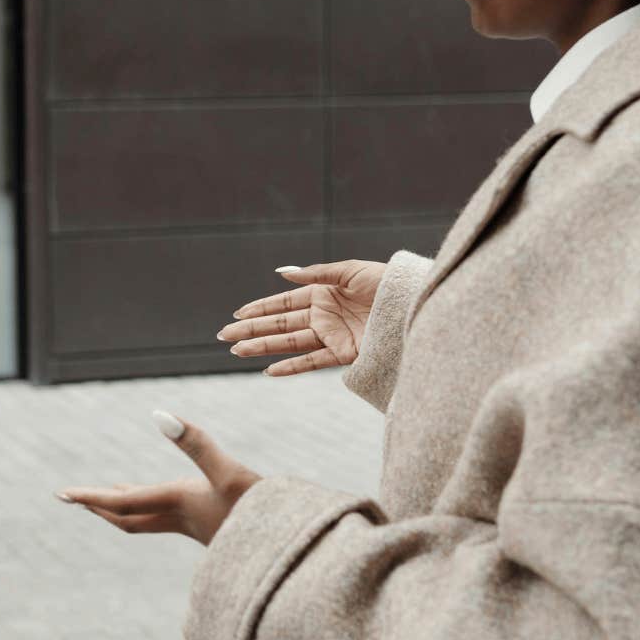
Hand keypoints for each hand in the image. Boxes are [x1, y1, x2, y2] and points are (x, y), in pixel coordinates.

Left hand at [57, 413, 259, 545]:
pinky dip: (152, 507)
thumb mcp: (229, 472)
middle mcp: (180, 518)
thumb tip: (159, 414)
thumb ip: (196, 443)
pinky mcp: (212, 527)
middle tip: (72, 498)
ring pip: (147, 519)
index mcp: (177, 503)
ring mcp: (196, 526)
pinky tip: (164, 499)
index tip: (61, 494)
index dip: (90, 497)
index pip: (121, 502)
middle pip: (126, 517)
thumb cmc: (263, 513)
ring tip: (109, 494)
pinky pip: (167, 519)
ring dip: (124, 507)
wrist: (290, 554)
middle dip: (99, 506)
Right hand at [217, 260, 385, 375]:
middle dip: (252, 329)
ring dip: (263, 347)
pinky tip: (270, 369)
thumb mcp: (351, 271)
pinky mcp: (344, 354)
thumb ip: (316, 274)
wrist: (414, 308)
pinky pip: (312, 362)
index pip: (284, 302)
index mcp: (323, 293)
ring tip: (238, 351)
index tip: (238, 314)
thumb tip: (282, 273)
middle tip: (224, 335)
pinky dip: (291, 366)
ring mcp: (331, 335)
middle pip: (280, 323)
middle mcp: (323, 315)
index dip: (260, 308)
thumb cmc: (387, 284)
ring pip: (290, 343)